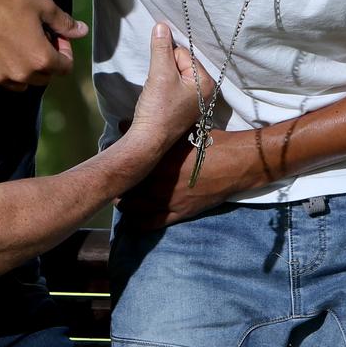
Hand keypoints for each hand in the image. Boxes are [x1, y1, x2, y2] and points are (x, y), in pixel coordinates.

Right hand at [0, 0, 87, 89]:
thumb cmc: (10, 1)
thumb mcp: (44, 7)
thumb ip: (65, 23)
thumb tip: (83, 31)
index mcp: (40, 59)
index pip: (64, 68)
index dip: (64, 52)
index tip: (56, 37)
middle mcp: (21, 74)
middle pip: (44, 78)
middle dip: (46, 62)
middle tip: (39, 41)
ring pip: (21, 83)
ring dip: (26, 70)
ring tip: (20, 48)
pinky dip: (3, 68)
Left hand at [118, 127, 259, 228]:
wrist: (236, 163)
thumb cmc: (210, 143)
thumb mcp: (180, 133)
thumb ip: (152, 131)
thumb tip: (121, 123)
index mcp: (160, 161)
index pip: (129, 168)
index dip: (116, 167)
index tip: (108, 162)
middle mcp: (162, 183)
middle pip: (129, 190)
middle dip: (119, 187)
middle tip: (112, 182)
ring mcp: (170, 200)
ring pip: (137, 209)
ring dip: (126, 205)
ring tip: (119, 199)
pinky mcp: (181, 213)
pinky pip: (154, 223)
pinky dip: (140, 222)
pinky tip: (132, 220)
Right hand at [130, 23, 212, 152]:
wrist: (148, 140)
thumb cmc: (158, 109)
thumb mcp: (159, 74)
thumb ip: (161, 48)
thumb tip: (161, 25)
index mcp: (205, 82)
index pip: (183, 54)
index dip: (167, 61)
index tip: (161, 79)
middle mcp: (205, 91)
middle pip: (180, 63)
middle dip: (165, 70)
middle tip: (159, 88)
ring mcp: (194, 101)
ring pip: (174, 74)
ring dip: (162, 79)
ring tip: (158, 95)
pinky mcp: (183, 107)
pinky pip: (173, 86)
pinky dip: (162, 88)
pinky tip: (159, 100)